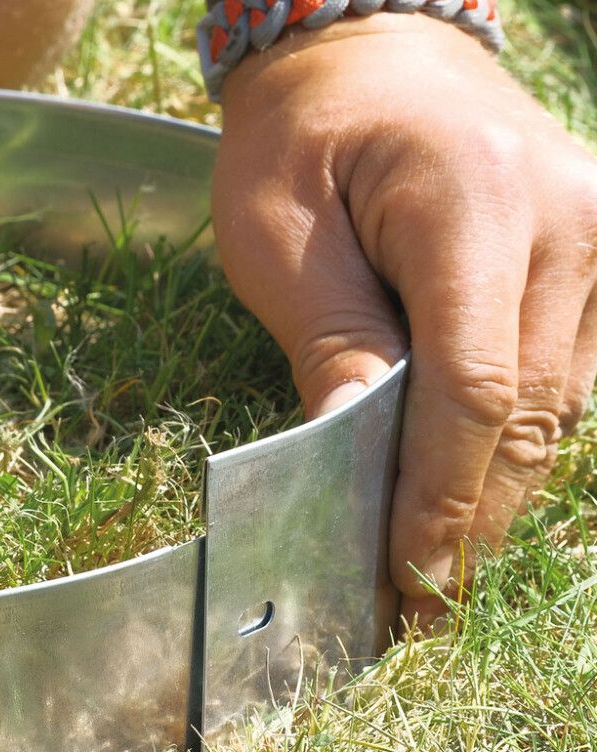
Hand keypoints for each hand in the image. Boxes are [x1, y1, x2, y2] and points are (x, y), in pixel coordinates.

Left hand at [212, 13, 596, 623]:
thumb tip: (354, 455)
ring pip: (558, 411)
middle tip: (417, 604)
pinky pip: (566, 380)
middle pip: (527, 414)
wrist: (367, 54)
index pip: (472, 386)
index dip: (441, 498)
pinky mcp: (596, 258)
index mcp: (473, 200)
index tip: (408, 580)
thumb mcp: (279, 239)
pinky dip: (514, 445)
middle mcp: (567, 219)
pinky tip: (470, 492)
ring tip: (436, 564)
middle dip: (471, 520)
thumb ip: (330, 343)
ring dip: (496, 495)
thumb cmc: (299, 140)